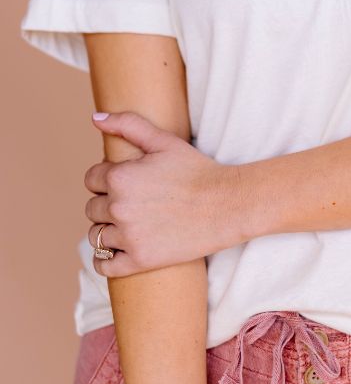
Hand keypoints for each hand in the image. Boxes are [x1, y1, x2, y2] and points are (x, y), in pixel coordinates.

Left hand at [84, 111, 243, 276]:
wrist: (226, 204)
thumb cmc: (197, 170)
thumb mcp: (164, 141)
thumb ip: (127, 125)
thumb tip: (95, 118)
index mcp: (120, 177)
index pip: (92, 179)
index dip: (108, 178)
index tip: (128, 181)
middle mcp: (119, 207)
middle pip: (92, 208)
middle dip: (106, 204)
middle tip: (133, 203)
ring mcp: (128, 236)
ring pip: (95, 236)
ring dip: (106, 230)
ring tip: (129, 224)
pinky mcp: (139, 260)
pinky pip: (105, 265)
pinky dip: (106, 260)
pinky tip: (120, 250)